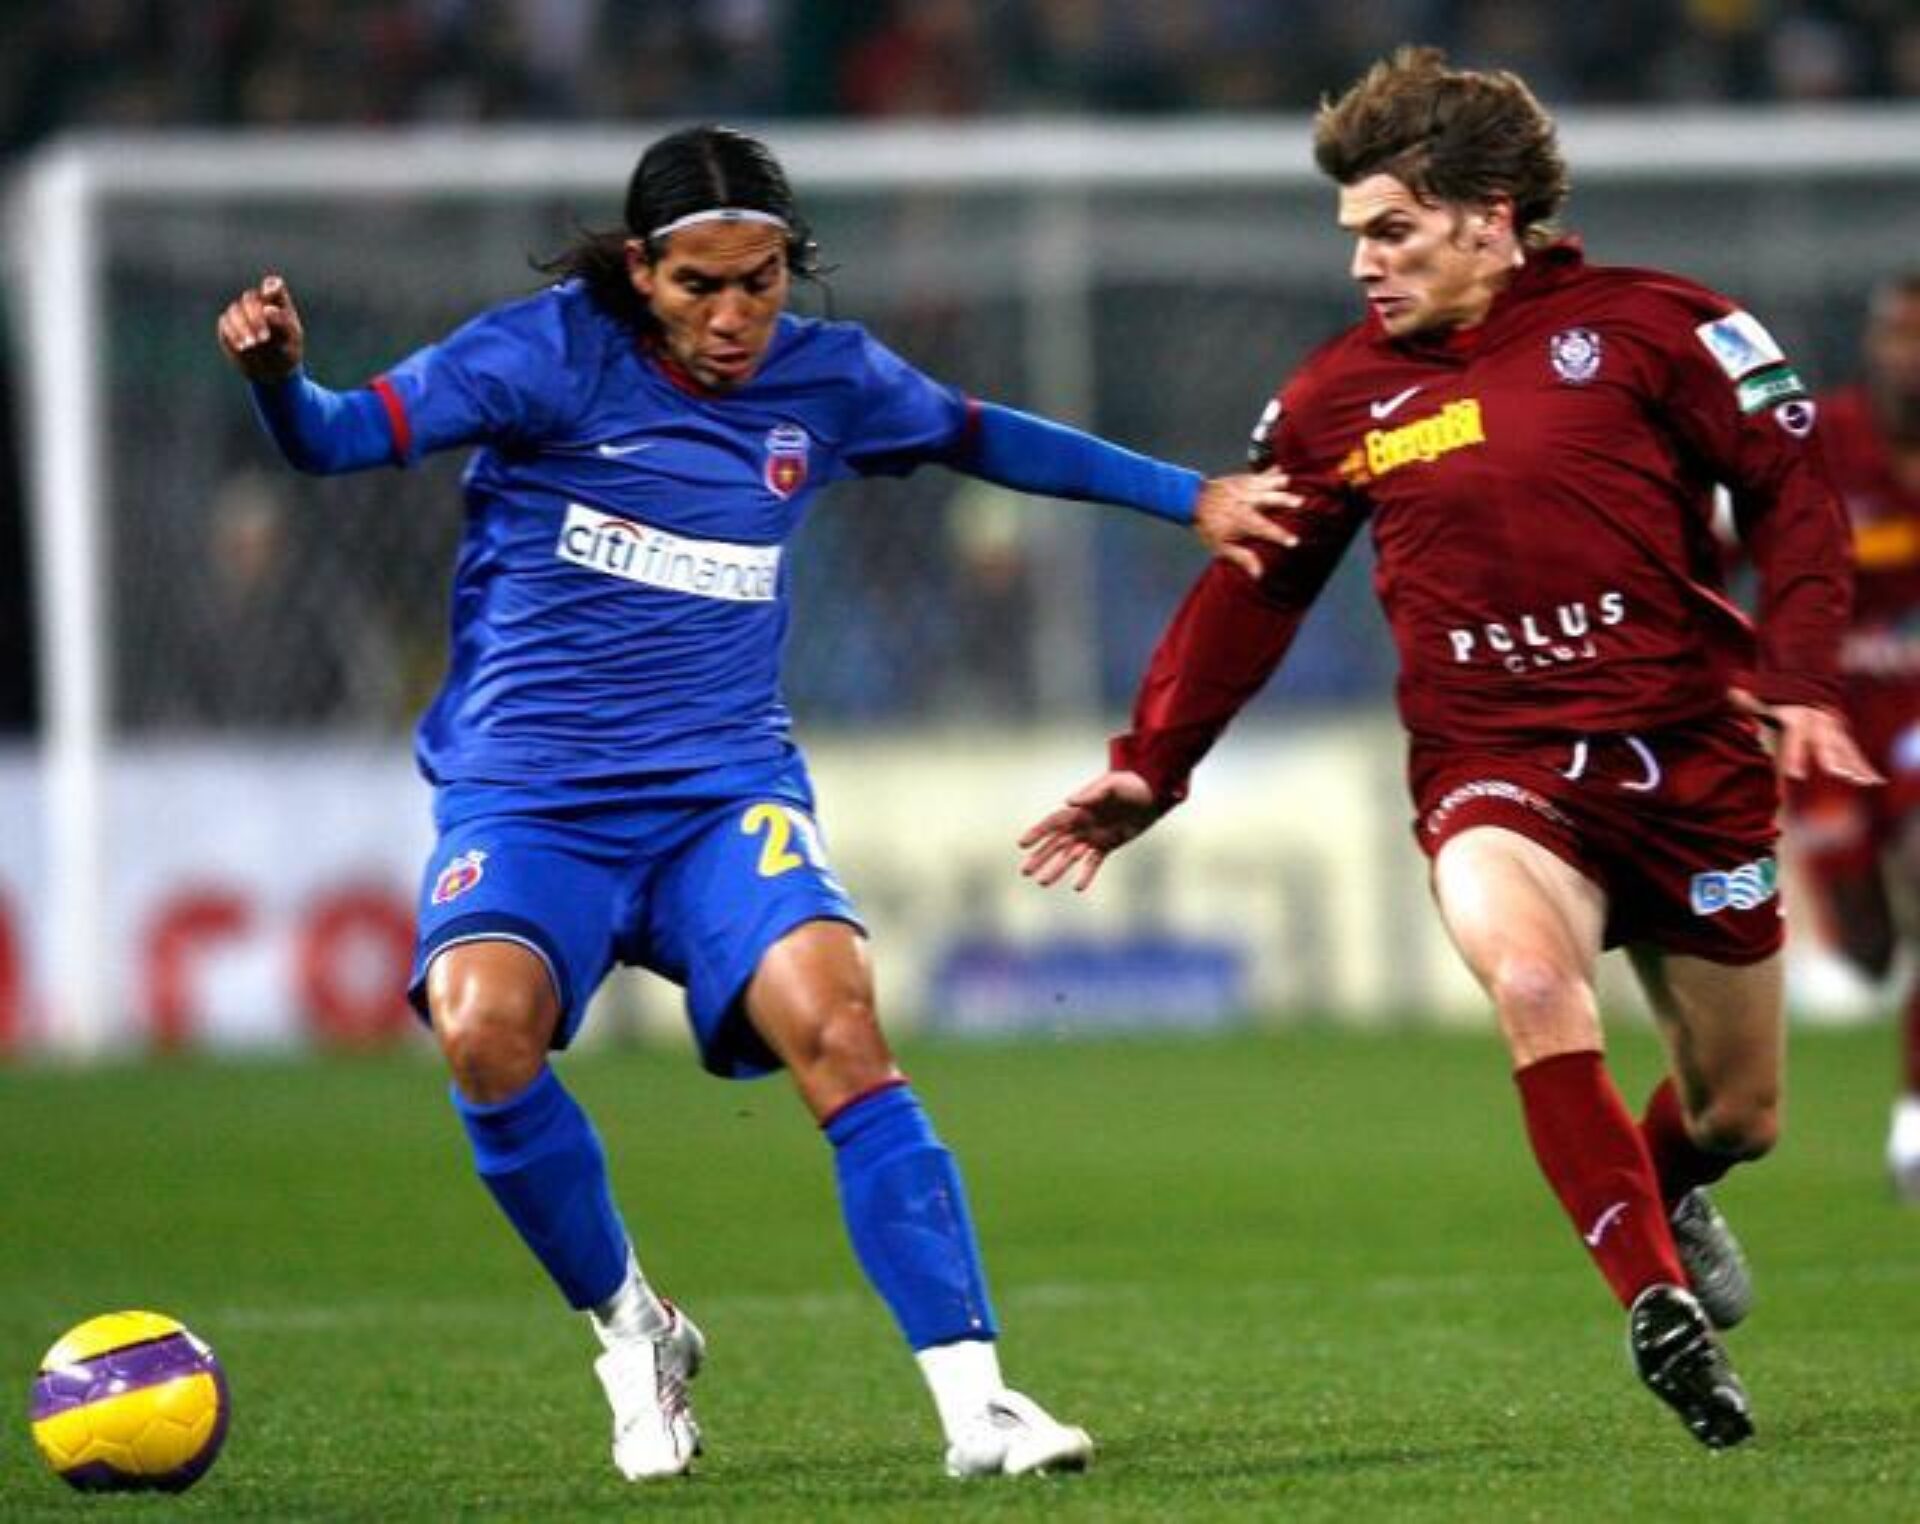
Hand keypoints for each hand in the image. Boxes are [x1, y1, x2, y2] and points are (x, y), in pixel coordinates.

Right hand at [216, 274, 304, 381]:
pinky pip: (225, 323)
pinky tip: (242, 347)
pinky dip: (233, 334)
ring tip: (252, 345)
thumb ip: (283, 322)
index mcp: (278, 304)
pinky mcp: (228, 325)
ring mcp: (241, 314)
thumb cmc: (288, 352)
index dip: (270, 287)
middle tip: (264, 338)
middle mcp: (258, 304)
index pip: (272, 286)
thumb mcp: (292, 340)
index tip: (269, 295)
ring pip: (235, 310)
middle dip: (256, 318)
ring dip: (242, 327)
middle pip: (250, 298)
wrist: (273, 373)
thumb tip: (267, 310)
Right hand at [1018, 769, 1164, 891]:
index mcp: (1080, 809)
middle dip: (1040, 857)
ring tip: (1043, 883)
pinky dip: (1086, 874)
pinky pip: (1094, 863)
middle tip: (1025, 872)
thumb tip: (1068, 802)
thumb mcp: (1112, 785)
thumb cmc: (1131, 784)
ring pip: (1070, 857)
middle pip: (1056, 844)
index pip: (1053, 823)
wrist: (1153, 793)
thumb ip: (1091, 794)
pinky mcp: (1109, 844)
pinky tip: (1077, 887)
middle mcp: (1083, 824)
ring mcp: (1095, 836)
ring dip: (1057, 869)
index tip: (1022, 844)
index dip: (1037, 833)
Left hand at [1193, 468, 1301, 577]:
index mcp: (1243, 520)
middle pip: (1270, 499)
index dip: (1280, 536)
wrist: (1192, 500)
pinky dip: (1272, 472)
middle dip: (1285, 500)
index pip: (1265, 529)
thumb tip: (1258, 574)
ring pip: (1267, 483)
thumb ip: (1241, 558)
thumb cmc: (1208, 526)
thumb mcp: (1221, 547)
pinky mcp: (1244, 479)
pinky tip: (1282, 470)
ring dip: (1280, 484)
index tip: (1294, 542)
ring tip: (1290, 482)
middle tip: (1301, 502)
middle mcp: (1246, 502)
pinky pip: (1261, 474)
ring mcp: (1246, 488)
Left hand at [1730, 687, 1884, 784]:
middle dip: (1830, 756)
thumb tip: (1731, 691)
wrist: (1797, 682)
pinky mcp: (1840, 733)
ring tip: (1860, 780)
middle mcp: (1817, 717)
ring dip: (1853, 762)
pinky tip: (1873, 780)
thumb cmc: (1772, 696)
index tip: (1795, 776)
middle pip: (1825, 739)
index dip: (1795, 754)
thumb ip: (1747, 699)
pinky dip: (1863, 764)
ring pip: (1844, 746)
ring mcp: (1831, 725)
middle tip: (1835, 772)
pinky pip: (1852, 751)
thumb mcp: (1759, 697)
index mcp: (1795, 712)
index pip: (1795, 735)